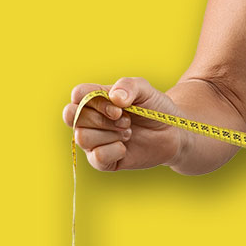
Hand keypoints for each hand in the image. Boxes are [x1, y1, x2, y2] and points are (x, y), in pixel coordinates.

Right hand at [63, 77, 183, 171]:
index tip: (119, 107)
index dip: (94, 101)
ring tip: (128, 132)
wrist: (172, 133)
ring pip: (82, 137)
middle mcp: (90, 120)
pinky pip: (96, 158)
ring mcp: (95, 141)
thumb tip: (114, 98)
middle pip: (74, 116)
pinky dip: (114, 151)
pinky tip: (125, 147)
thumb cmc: (155, 108)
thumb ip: (129, 85)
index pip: (77, 94)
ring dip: (110, 134)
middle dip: (103, 119)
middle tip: (127, 120)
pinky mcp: (103, 160)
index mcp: (97, 99)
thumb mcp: (146, 90)